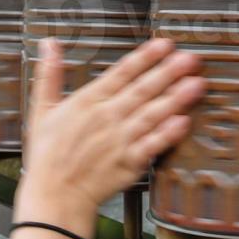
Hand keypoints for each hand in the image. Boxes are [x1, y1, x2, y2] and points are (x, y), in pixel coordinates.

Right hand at [16, 37, 203, 235]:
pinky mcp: (129, 162)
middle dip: (169, 72)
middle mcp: (107, 117)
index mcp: (88, 101)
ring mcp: (120, 140)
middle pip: (143, 89)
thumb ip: (49, 74)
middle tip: (191, 58)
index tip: (165, 44)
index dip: (146, 57)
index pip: (122, 72)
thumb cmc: (48, 154)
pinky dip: (168, 133)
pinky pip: (153, 145)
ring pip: (153, 114)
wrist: (54, 195)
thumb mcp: (41, 109)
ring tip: (196, 83)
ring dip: (176, 98)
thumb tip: (49, 43)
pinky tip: (185, 121)